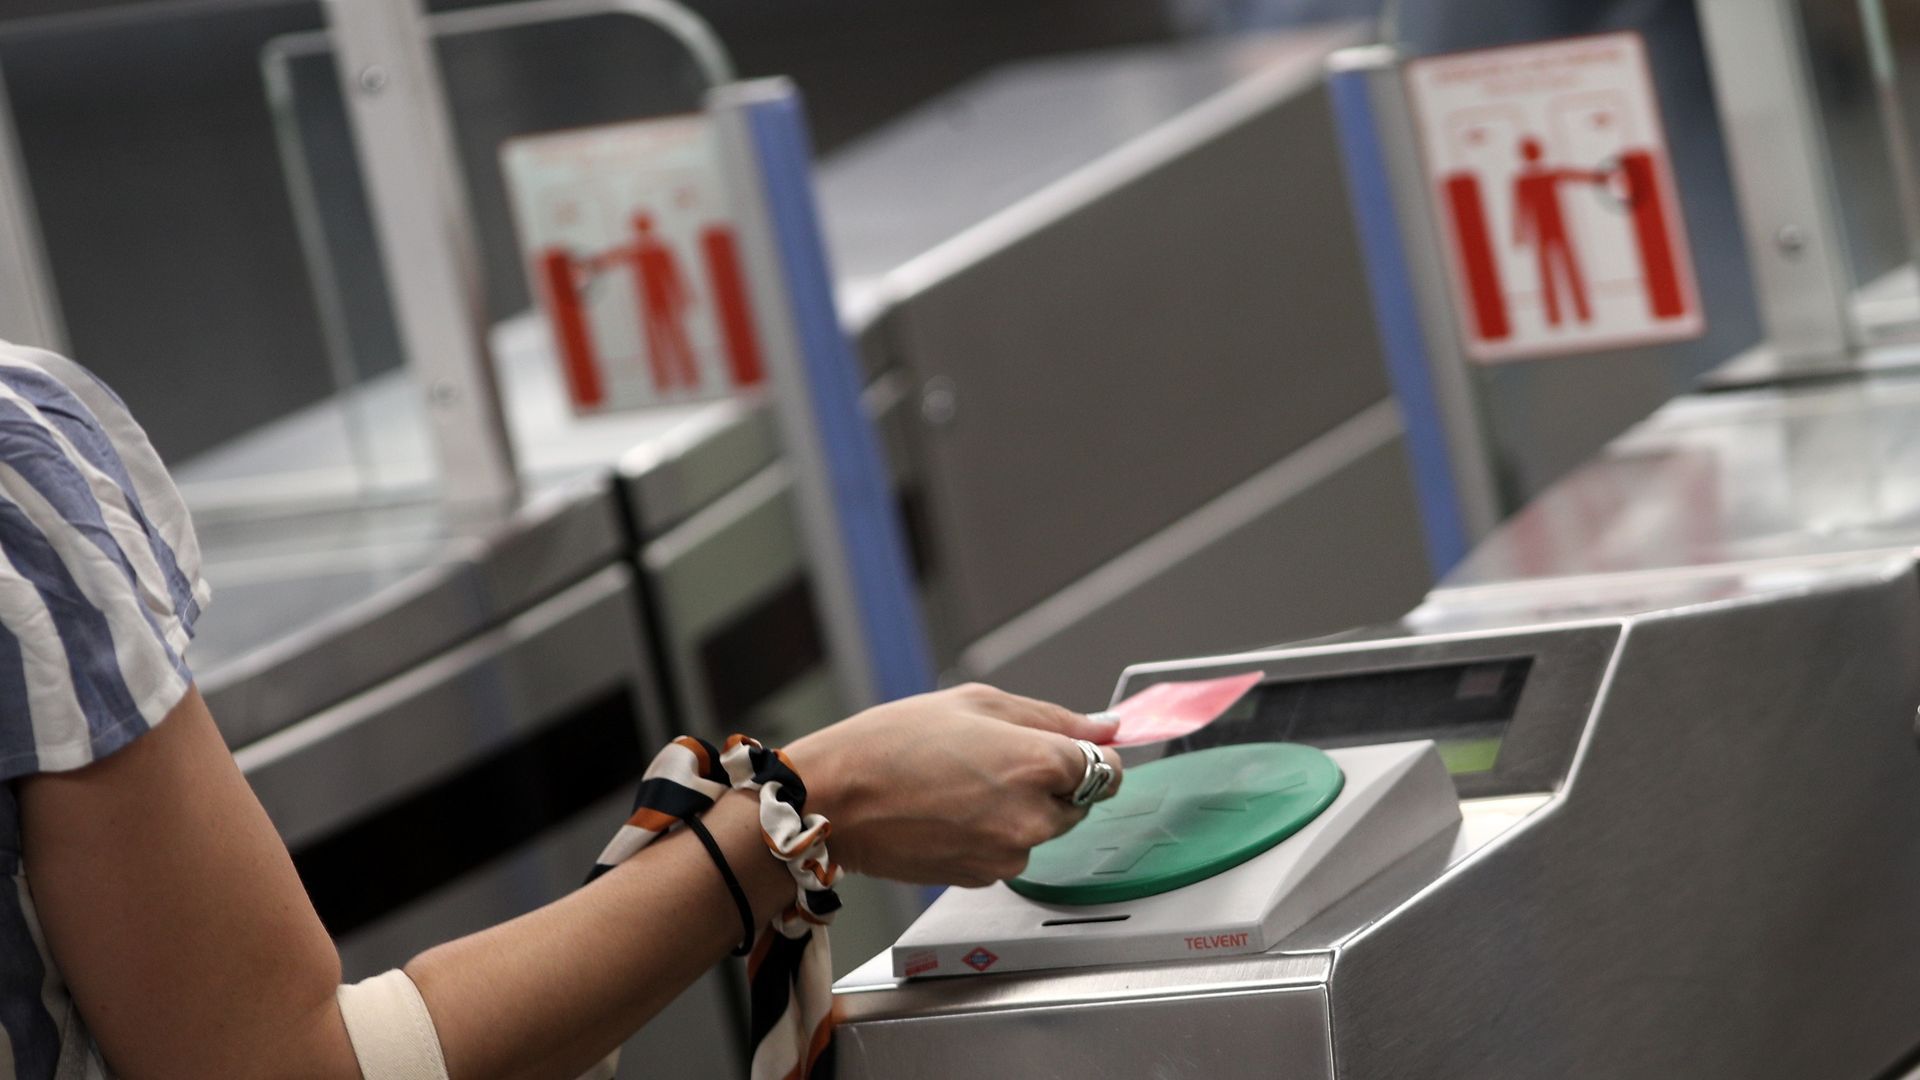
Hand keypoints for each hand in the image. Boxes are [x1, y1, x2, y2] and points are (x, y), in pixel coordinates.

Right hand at [784, 684, 1123, 886]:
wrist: (835, 798)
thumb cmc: (892, 742)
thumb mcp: (976, 703)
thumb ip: (1052, 716)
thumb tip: (1105, 727)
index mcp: (1039, 764)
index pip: (1108, 771)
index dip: (1090, 758)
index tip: (1070, 752)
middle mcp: (1033, 817)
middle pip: (1077, 803)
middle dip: (1050, 783)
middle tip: (993, 762)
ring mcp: (1008, 854)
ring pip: (1041, 831)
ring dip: (1019, 810)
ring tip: (961, 785)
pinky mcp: (984, 877)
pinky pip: (1008, 852)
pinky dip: (991, 834)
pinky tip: (950, 812)